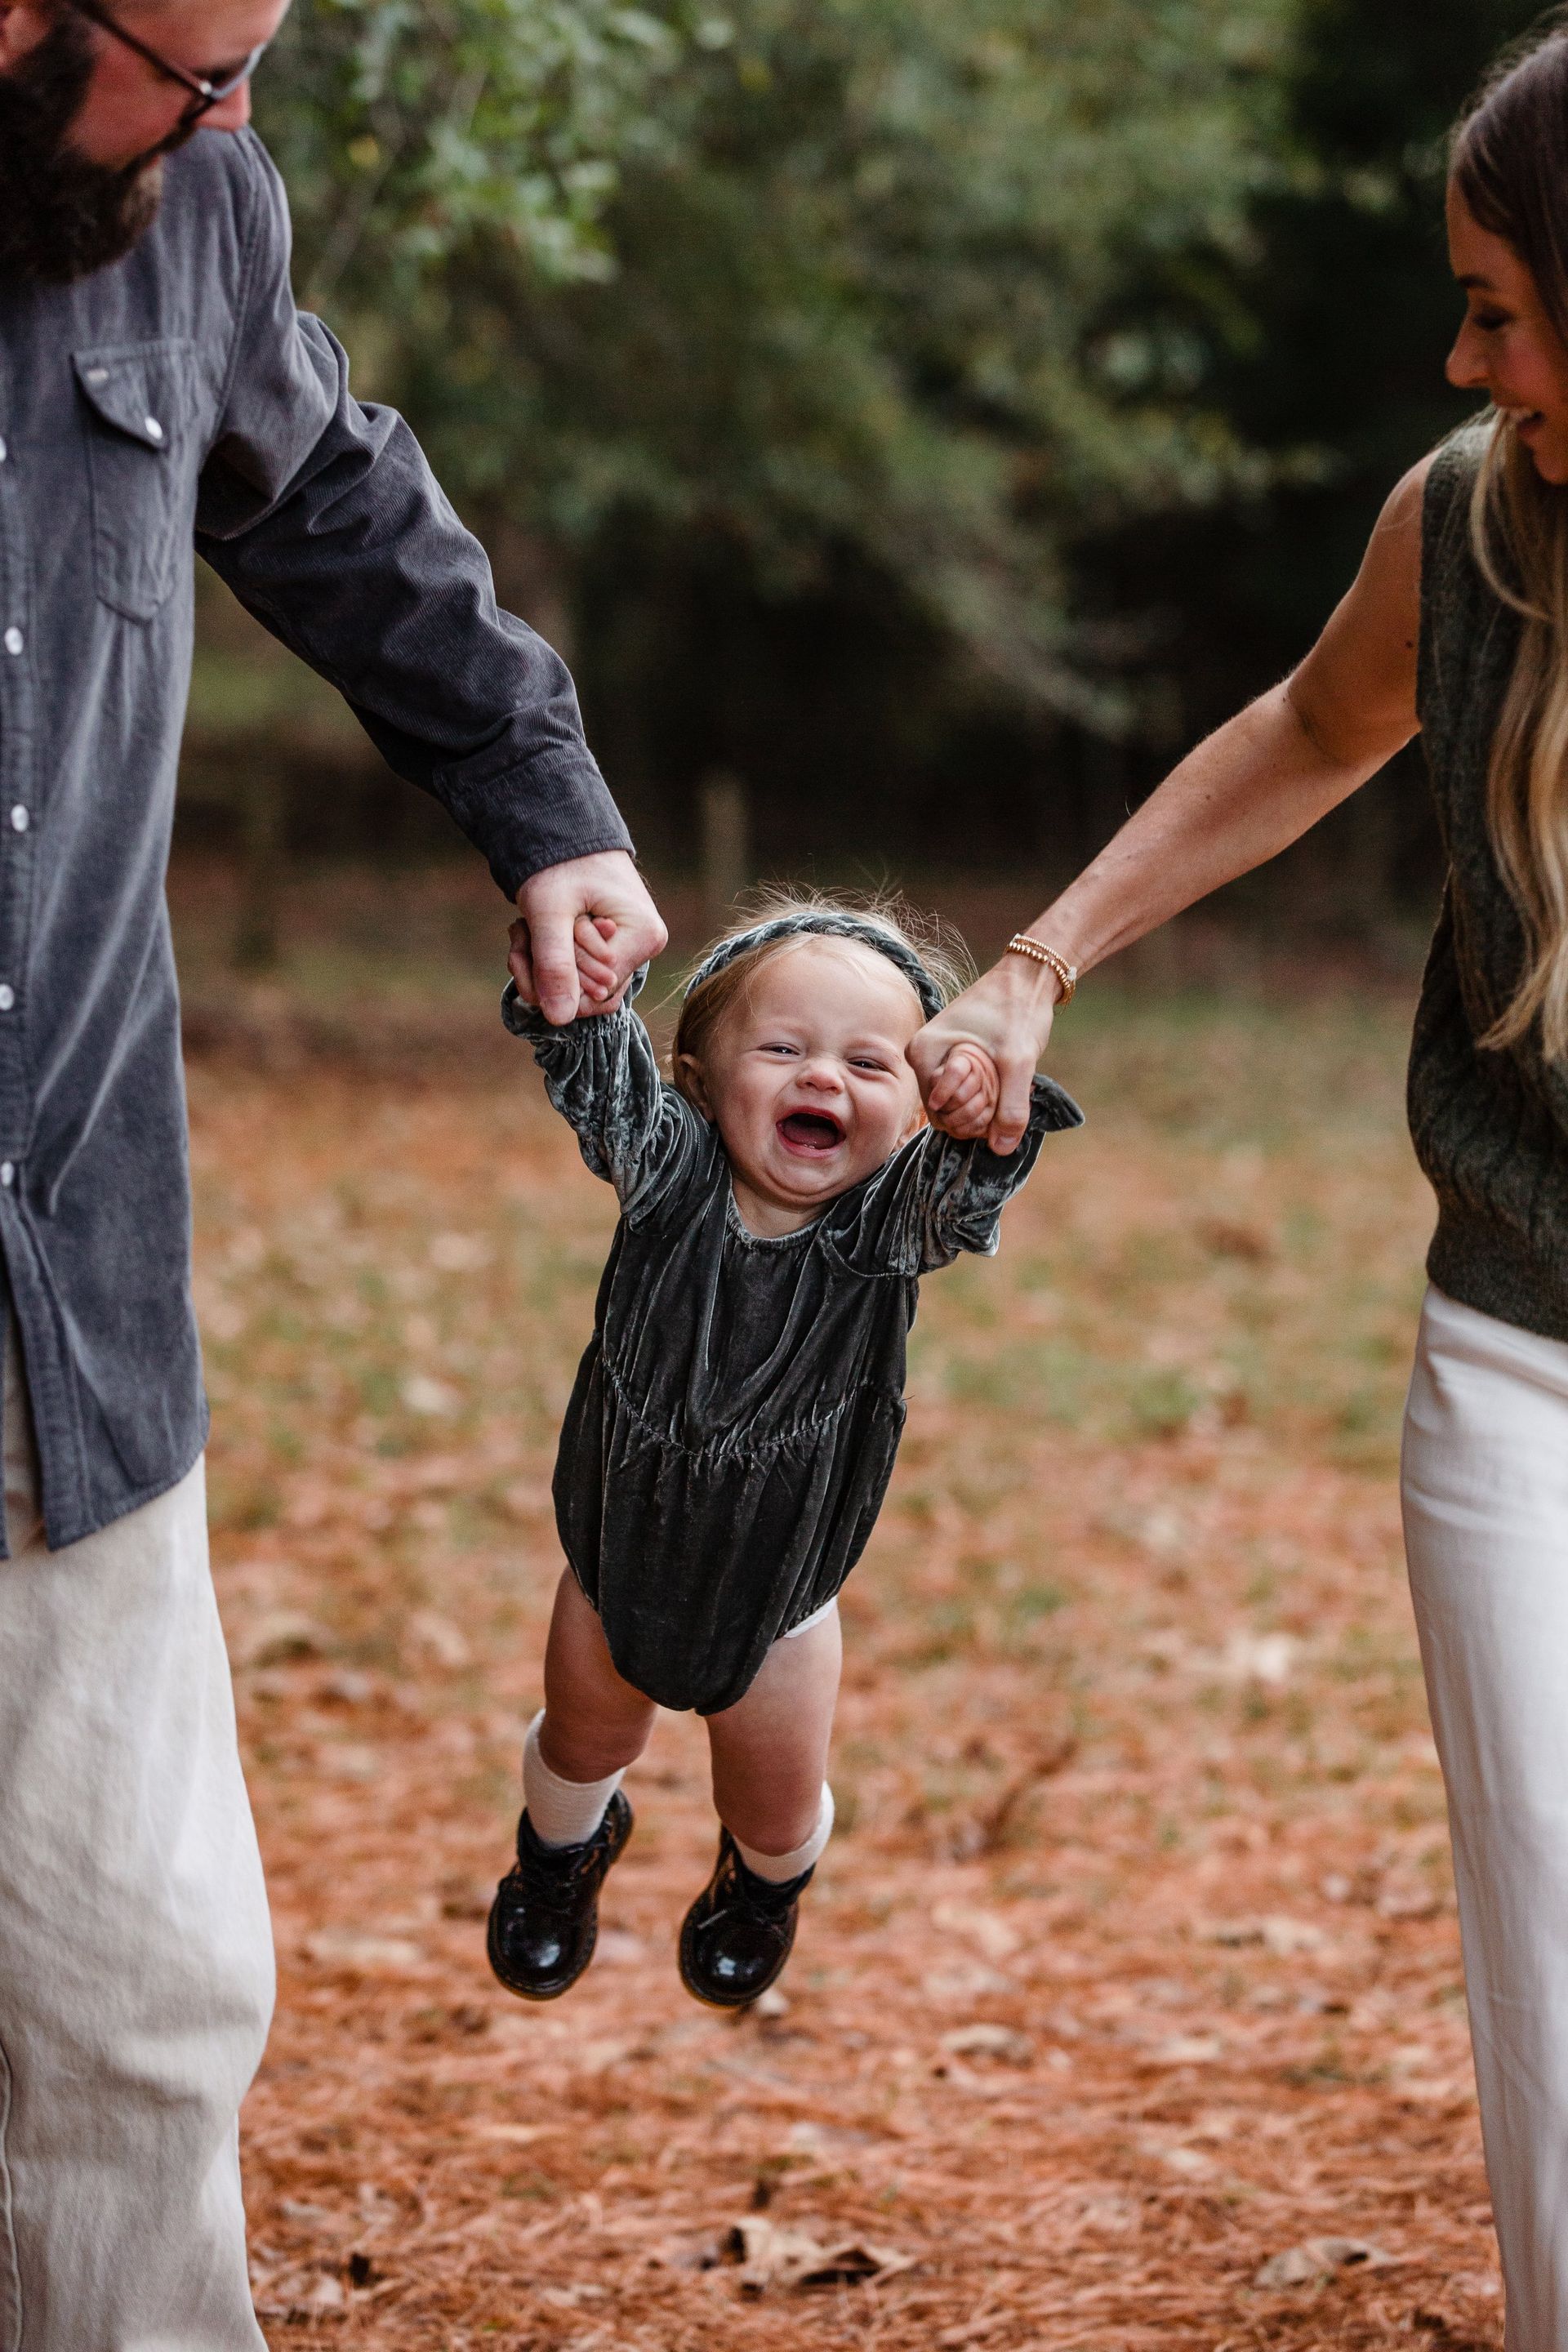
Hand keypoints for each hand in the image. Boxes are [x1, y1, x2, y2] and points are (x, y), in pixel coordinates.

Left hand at [509, 850, 667, 1024]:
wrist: (562, 826)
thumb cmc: (560, 861)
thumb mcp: (549, 912)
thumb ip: (555, 965)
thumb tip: (558, 1019)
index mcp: (644, 937)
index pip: (597, 993)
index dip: (554, 979)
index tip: (525, 943)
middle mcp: (645, 945)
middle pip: (589, 993)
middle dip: (545, 970)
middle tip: (518, 933)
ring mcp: (629, 945)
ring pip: (580, 984)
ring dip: (542, 964)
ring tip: (522, 929)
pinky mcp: (611, 943)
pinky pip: (578, 969)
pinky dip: (548, 957)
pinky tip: (530, 932)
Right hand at [907, 951, 1059, 1153]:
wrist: (1028, 978)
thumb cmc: (1017, 1009)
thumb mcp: (1019, 1061)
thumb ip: (1011, 1107)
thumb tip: (1001, 1150)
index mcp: (923, 1053)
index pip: (939, 1113)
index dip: (973, 1111)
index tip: (995, 1083)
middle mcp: (922, 1059)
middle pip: (946, 1114)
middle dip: (979, 1109)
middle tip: (1004, 1082)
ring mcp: (936, 1061)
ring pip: (957, 1107)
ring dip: (985, 1104)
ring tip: (1005, 1077)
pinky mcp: (952, 1063)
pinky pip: (964, 1095)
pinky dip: (987, 1095)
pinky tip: (1004, 1077)